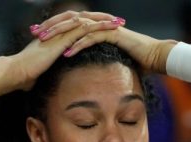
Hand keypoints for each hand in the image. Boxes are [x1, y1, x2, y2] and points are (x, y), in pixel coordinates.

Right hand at [9, 10, 124, 89]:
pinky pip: (80, 30)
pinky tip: (106, 29)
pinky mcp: (59, 41)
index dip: (92, 24)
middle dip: (102, 18)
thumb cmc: (25, 75)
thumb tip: (47, 79)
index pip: (77, 24)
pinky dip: (94, 28)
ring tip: (117, 23)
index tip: (107, 27)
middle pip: (84, 18)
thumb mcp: (40, 70)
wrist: (16, 73)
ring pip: (84, 21)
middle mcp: (57, 31)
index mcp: (55, 35)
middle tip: (118, 20)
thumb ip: (46, 69)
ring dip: (102, 21)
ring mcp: (58, 34)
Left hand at [35, 12, 177, 74]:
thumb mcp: (111, 59)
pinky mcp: (112, 34)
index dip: (54, 31)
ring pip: (77, 28)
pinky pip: (91, 37)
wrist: (154, 57)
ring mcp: (105, 28)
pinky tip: (66, 52)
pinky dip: (78, 45)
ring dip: (60, 35)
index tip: (38, 38)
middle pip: (69, 23)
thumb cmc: (136, 61)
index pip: (70, 26)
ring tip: (45, 42)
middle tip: (35, 34)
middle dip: (51, 29)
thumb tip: (86, 70)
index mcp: (95, 28)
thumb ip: (97, 59)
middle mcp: (98, 25)